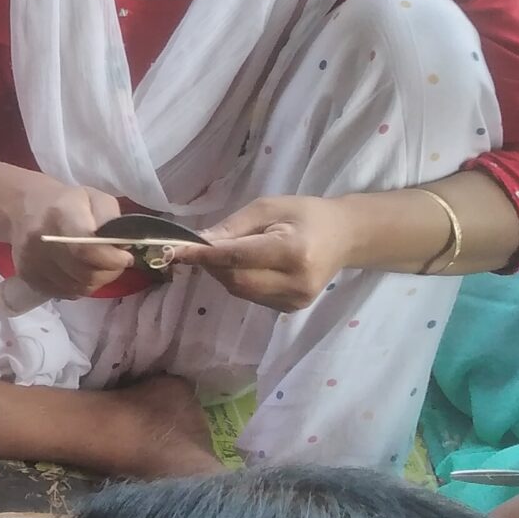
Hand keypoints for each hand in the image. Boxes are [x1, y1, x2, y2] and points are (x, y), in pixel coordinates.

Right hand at [10, 183, 130, 299]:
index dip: (111, 259)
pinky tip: (77, 270)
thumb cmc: (65, 202)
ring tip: (96, 264)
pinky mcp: (28, 278)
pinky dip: (78, 285)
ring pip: (78, 288)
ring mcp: (32, 263)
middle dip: (109, 271)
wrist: (22, 208)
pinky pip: (65, 293)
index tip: (124, 257)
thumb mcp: (95, 198)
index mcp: (60, 214)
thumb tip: (121, 249)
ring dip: (95, 280)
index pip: (86, 249)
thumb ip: (112, 221)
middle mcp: (41, 241)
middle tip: (114, 261)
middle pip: (86, 274)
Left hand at [171, 194, 356, 310]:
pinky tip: (245, 265)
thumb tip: (196, 242)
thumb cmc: (305, 215)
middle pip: (235, 280)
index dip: (204, 255)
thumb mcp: (268, 208)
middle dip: (211, 264)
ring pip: (239, 290)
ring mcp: (295, 301)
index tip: (174, 250)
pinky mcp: (290, 309)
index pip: (238, 257)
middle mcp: (295, 282)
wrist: (344, 237)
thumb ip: (232, 228)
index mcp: (293, 251)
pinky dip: (238, 281)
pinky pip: (251, 296)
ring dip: (222, 273)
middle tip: (198, 247)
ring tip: (226, 252)